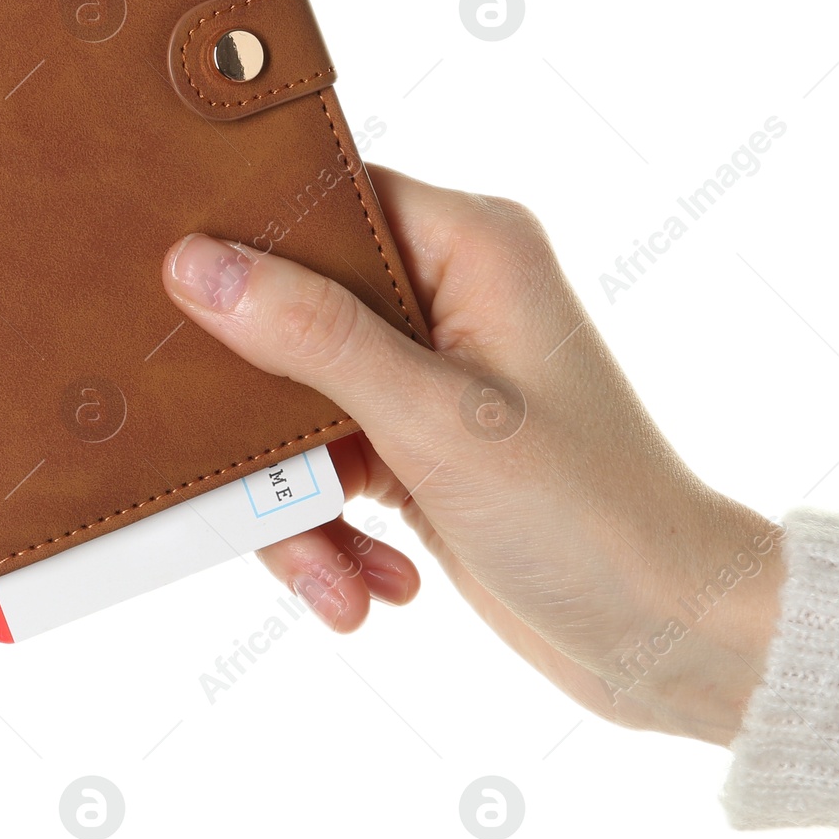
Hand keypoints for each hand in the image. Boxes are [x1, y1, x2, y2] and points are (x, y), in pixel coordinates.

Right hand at [161, 165, 783, 744]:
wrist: (667, 637)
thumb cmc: (590, 515)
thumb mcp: (437, 422)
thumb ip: (315, 337)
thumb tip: (198, 265)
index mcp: (471, 244)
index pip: (326, 200)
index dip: (247, 242)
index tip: (172, 293)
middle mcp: (446, 295)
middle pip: (293, 313)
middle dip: (268, 419)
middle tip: (257, 479)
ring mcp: (428, 375)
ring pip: (298, 405)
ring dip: (300, 503)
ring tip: (338, 579)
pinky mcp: (415, 445)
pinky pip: (325, 465)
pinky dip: (331, 532)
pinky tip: (373, 583)